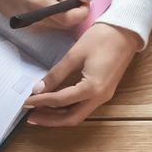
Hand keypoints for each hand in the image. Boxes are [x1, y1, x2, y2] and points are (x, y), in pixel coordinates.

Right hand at [0, 0, 92, 31]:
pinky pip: (49, 24)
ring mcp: (31, 26)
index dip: (83, 10)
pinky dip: (52, 14)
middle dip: (73, 9)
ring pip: (59, 24)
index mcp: (41, 4)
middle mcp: (37, 20)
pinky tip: (42, 0)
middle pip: (67, 23)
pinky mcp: (28, 27)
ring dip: (62, 11)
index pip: (72, 18)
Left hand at [24, 22, 139, 126]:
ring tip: (40, 113)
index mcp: (92, 88)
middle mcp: (100, 97)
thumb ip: (56, 74)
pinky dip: (68, 109)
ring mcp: (103, 96)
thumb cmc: (102, 38)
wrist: (126, 32)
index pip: (60, 100)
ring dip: (58, 117)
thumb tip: (39, 89)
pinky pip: (84, 107)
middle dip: (50, 120)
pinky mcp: (104, 92)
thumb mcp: (74, 54)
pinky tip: (56, 104)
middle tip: (30, 116)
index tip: (25, 101)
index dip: (41, 102)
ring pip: (78, 115)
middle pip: (71, 118)